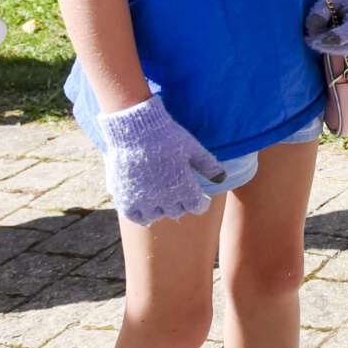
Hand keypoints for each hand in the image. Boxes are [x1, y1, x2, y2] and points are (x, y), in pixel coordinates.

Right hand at [100, 96, 224, 225]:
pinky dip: (142, 216)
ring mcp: (144, 200)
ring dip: (161, 209)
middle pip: (177, 211)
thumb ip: (209, 165)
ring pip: (157, 216)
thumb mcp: (193, 148)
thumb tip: (222, 178)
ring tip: (161, 199)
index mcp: (185, 188)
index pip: (198, 207)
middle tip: (178, 192)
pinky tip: (145, 209)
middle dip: (181, 203)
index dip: (201, 203)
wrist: (136, 130)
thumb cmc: (168, 137)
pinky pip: (136, 217)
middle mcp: (165, 199)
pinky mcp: (125, 199)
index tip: (200, 197)